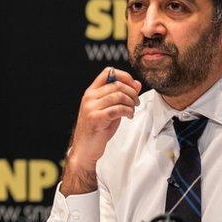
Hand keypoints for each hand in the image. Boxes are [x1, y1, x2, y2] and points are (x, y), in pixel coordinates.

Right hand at [61, 68, 141, 194]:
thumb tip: (137, 84)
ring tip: (132, 111)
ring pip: (119, 96)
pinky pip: (118, 109)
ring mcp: (91, 108)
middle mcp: (89, 97)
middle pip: (117, 84)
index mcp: (90, 92)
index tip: (133, 85)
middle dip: (132, 92)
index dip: (124, 76)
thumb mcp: (110, 110)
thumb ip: (121, 97)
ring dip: (131, 103)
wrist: (85, 150)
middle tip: (137, 102)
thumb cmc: (97, 130)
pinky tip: (128, 116)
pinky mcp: (96, 118)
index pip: (108, 72)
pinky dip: (128, 111)